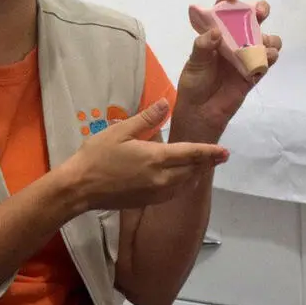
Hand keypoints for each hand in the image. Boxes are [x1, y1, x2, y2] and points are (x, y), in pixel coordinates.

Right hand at [63, 99, 228, 211]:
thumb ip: (145, 119)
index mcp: (156, 158)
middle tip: (218, 156)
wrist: (80, 188)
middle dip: (206, 163)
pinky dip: (183, 184)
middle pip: (192, 171)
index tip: (225, 152)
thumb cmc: (97, 156)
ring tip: (203, 166)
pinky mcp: (148, 201)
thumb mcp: (119, 131)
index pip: (191, 154)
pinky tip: (181, 179)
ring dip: (196, 175)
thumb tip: (166, 104)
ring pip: (185, 184)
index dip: (209, 152)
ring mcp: (155, 193)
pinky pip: (173, 193)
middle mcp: (161, 178)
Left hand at [172, 0, 282, 142]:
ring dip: (269, 36)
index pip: (225, 11)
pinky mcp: (254, 72)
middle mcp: (234, 41)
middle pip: (252, 20)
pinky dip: (271, 55)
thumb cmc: (194, 83)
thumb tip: (216, 32)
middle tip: (259, 11)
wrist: (201, 111)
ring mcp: (246, 56)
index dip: (229, 0)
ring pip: (266, 39)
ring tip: (263, 40)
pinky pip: (267, 60)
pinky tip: (268, 55)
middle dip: (259, 10)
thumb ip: (202, 47)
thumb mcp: (194, 63)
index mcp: (217, 34)